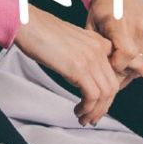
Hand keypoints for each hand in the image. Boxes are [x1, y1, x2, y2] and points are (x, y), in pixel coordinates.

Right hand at [13, 5, 121, 126]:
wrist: (29, 24)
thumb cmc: (42, 33)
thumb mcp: (71, 43)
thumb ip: (82, 56)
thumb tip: (81, 79)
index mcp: (99, 42)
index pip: (113, 73)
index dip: (108, 93)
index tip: (98, 105)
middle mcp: (100, 49)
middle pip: (112, 86)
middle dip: (103, 107)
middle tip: (92, 118)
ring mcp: (91, 58)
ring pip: (105, 93)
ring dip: (95, 111)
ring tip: (83, 119)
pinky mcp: (79, 68)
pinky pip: (93, 95)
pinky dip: (87, 108)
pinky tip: (78, 111)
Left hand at [86, 0, 142, 90]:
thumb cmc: (102, 11)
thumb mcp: (91, 29)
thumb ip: (99, 52)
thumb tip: (109, 77)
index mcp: (119, 22)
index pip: (125, 56)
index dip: (117, 67)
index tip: (109, 66)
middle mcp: (140, 23)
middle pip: (136, 62)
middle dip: (124, 72)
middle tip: (114, 71)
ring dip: (134, 68)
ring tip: (123, 63)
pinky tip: (133, 56)